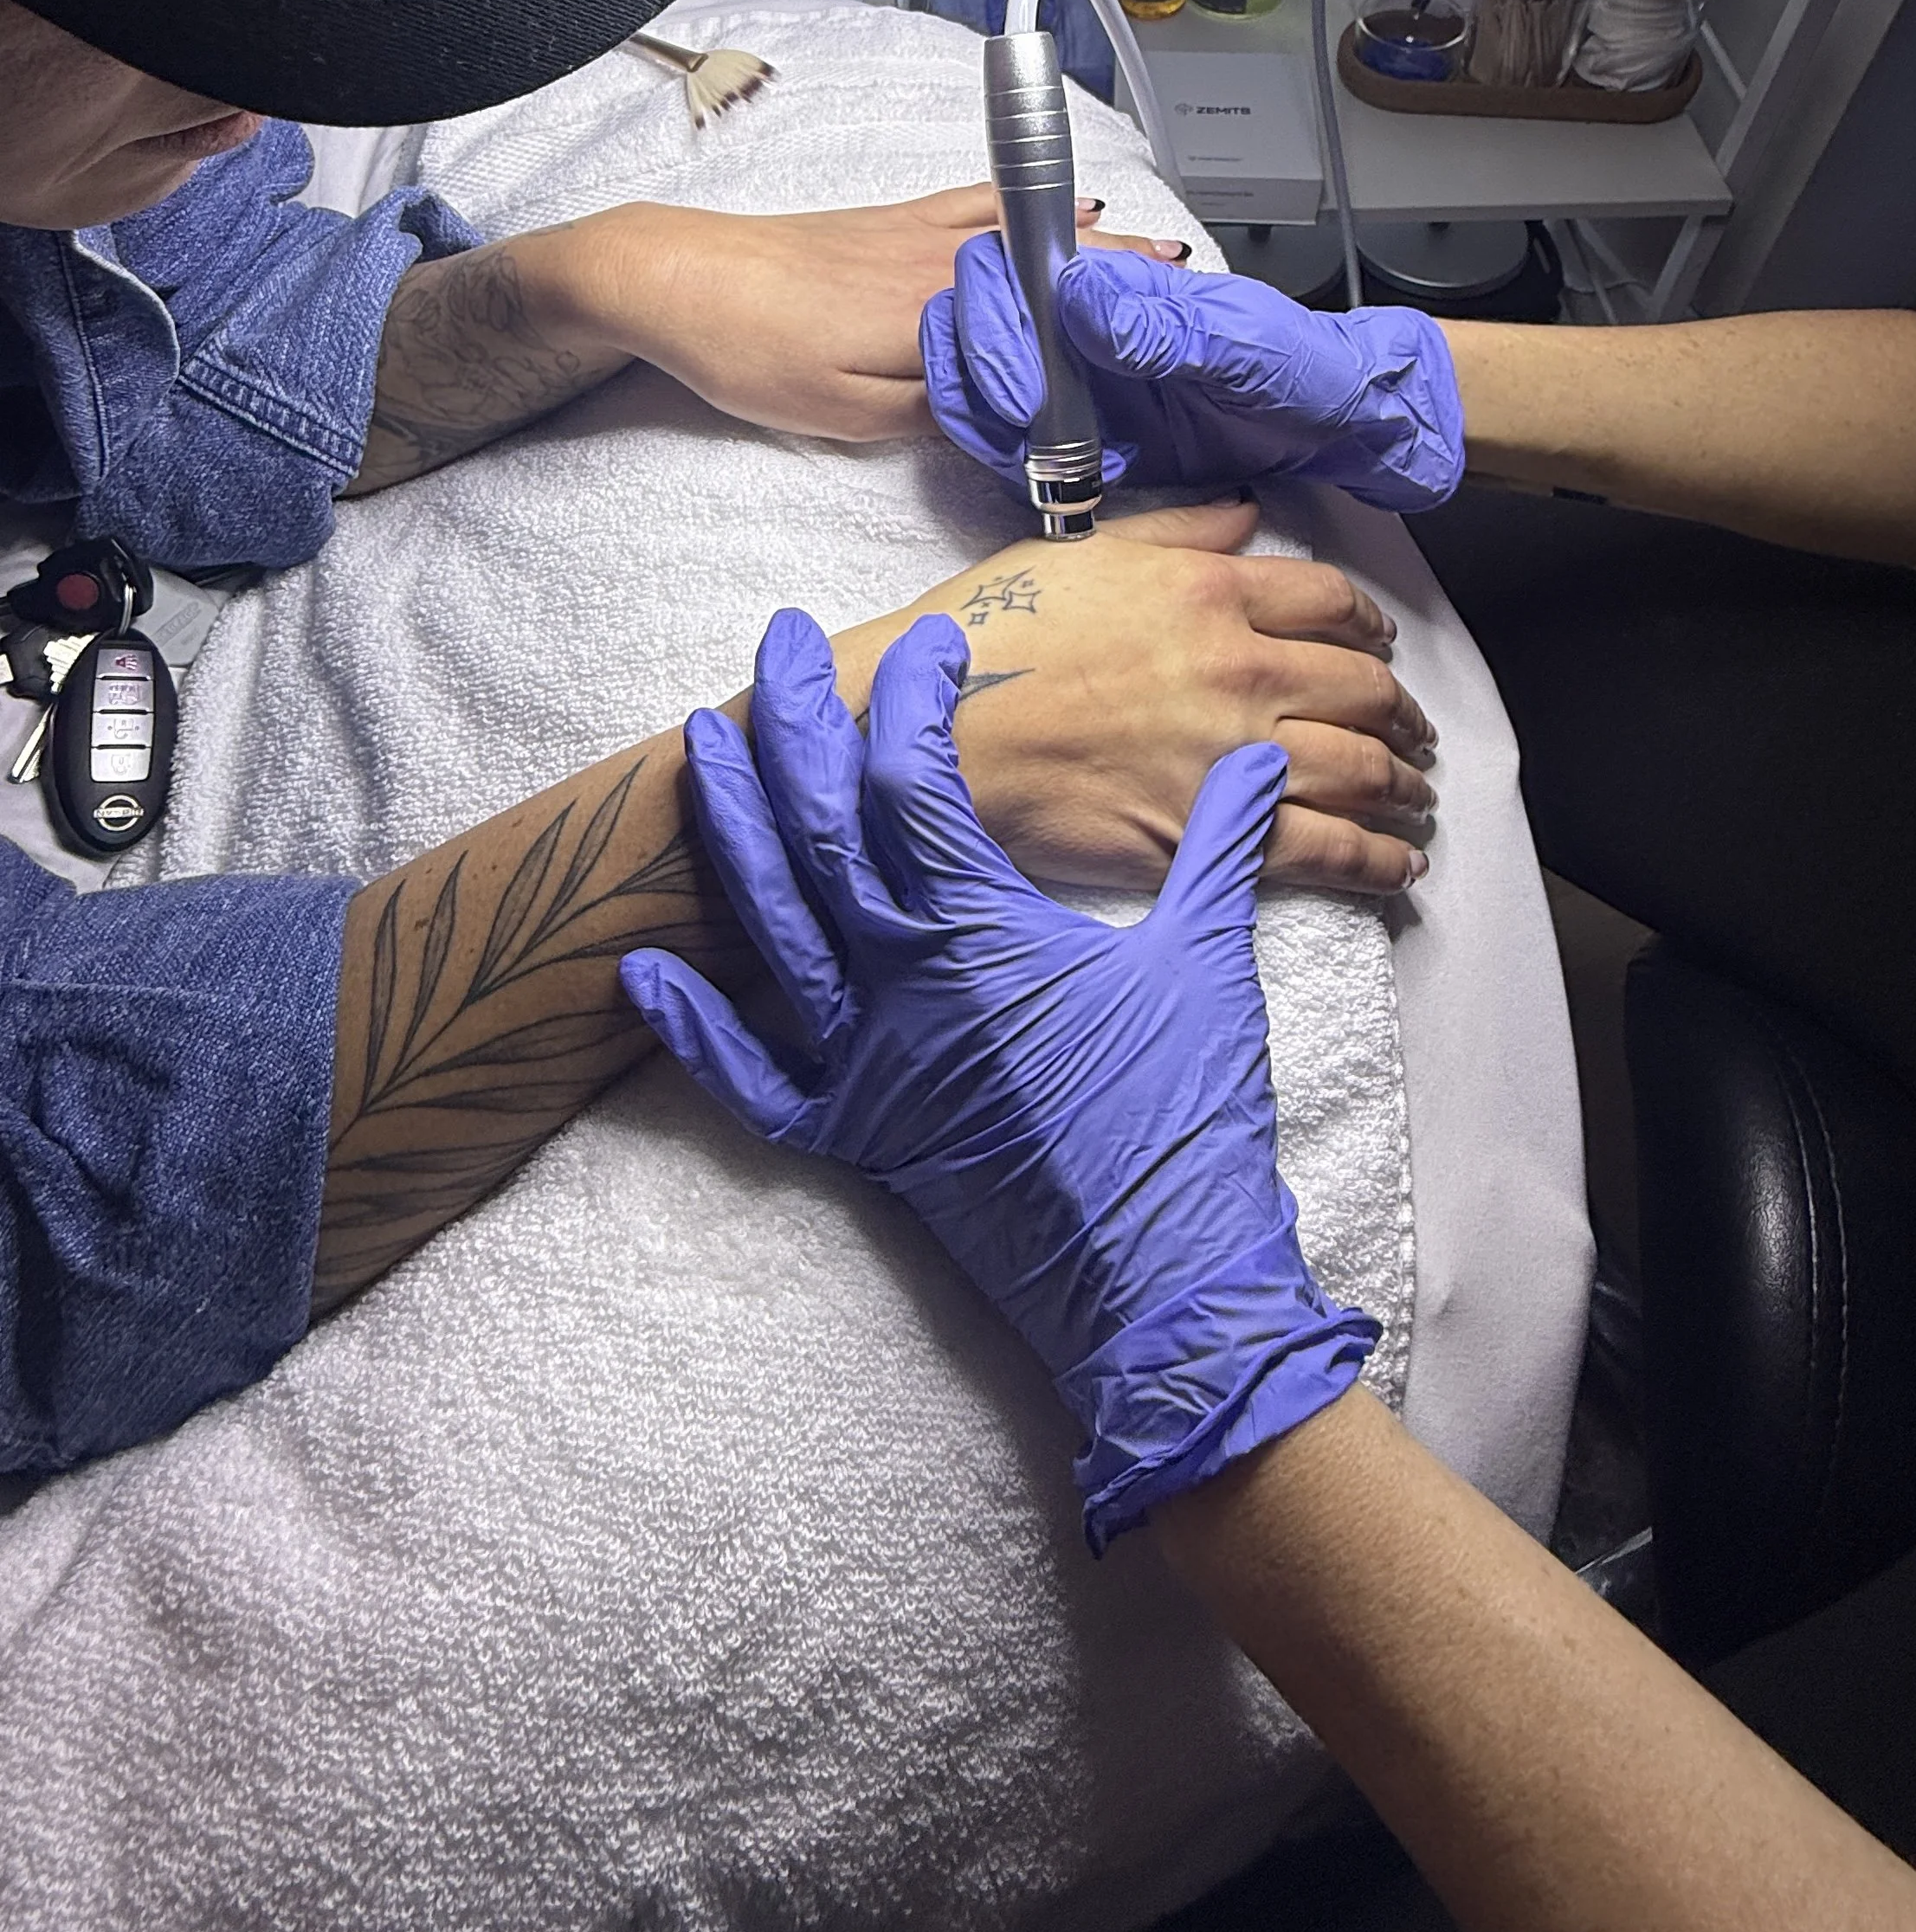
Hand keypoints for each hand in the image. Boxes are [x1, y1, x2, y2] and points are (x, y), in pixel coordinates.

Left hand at [584, 188, 1185, 441]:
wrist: (674, 277)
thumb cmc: (751, 349)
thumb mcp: (848, 413)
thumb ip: (942, 409)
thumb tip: (1021, 411)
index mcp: (943, 310)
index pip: (1057, 316)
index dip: (1124, 326)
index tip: (1183, 337)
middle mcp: (945, 260)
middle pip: (1060, 266)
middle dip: (1134, 279)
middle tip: (1201, 292)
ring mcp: (921, 233)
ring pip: (1033, 233)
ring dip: (1102, 242)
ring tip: (1165, 252)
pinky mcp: (894, 221)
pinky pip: (985, 205)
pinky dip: (1037, 205)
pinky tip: (1075, 200)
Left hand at [624, 610, 1378, 1547]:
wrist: (1163, 1289)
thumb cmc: (1186, 1124)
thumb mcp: (1208, 964)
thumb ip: (1220, 846)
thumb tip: (1254, 757)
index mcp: (984, 934)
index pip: (917, 784)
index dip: (917, 703)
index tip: (934, 648)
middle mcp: (903, 988)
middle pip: (819, 830)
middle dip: (795, 724)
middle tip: (783, 642)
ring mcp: (867, 1066)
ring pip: (771, 928)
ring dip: (732, 828)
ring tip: (702, 740)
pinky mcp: (856, 1139)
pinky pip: (751, 1085)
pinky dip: (694, 1031)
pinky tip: (645, 976)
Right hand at [833, 498, 1435, 895]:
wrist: (930, 734)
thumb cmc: (986, 640)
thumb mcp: (1079, 551)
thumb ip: (1176, 527)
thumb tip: (1244, 509)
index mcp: (1208, 591)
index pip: (1330, 602)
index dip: (1370, 625)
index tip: (1381, 644)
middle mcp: (1236, 669)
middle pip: (1363, 688)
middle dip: (1403, 712)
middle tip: (1416, 730)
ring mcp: (1230, 756)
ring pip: (1361, 769)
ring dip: (1404, 784)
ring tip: (1418, 795)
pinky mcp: (1210, 835)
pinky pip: (1325, 850)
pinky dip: (1377, 859)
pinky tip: (1398, 863)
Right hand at [923, 243, 1464, 508]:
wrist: (1335, 424)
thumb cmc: (1299, 368)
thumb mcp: (1242, 342)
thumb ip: (1162, 323)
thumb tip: (1078, 295)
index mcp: (1110, 284)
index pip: (1006, 265)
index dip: (990, 314)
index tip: (1018, 378)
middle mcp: (1076, 325)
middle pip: (971, 320)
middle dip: (978, 369)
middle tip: (1023, 419)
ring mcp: (1070, 380)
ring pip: (973, 380)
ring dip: (981, 417)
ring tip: (1035, 451)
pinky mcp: (1075, 436)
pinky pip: (1005, 440)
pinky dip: (1007, 459)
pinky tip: (1052, 476)